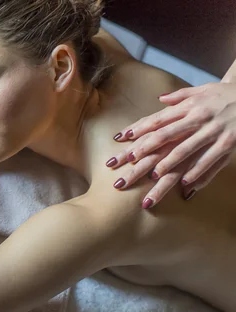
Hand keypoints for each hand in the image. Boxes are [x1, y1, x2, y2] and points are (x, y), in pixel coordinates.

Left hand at [106, 82, 235, 206]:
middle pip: (164, 136)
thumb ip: (179, 96)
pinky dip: (197, 172)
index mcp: (188, 107)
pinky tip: (185, 185)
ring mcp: (213, 131)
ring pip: (185, 150)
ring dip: (168, 165)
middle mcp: (197, 118)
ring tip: (153, 177)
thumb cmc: (226, 95)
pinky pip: (210, 160)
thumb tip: (159, 100)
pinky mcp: (229, 143)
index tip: (121, 140)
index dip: (138, 130)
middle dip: (144, 151)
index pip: (157, 120)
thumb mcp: (202, 90)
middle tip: (129, 162)